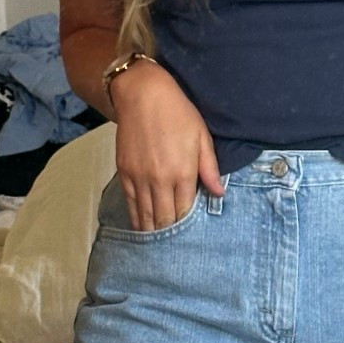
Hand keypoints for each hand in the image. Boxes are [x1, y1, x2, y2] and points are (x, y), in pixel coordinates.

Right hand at [108, 59, 223, 229]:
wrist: (142, 95)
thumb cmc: (177, 112)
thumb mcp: (201, 137)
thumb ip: (209, 168)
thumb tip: (219, 193)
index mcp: (182, 172)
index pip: (185, 211)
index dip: (188, 227)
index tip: (192, 237)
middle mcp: (159, 179)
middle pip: (164, 219)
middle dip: (171, 234)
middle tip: (176, 247)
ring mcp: (139, 178)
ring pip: (145, 216)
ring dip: (153, 231)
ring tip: (159, 244)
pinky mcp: (124, 173)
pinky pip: (130, 204)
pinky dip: (137, 218)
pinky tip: (143, 227)